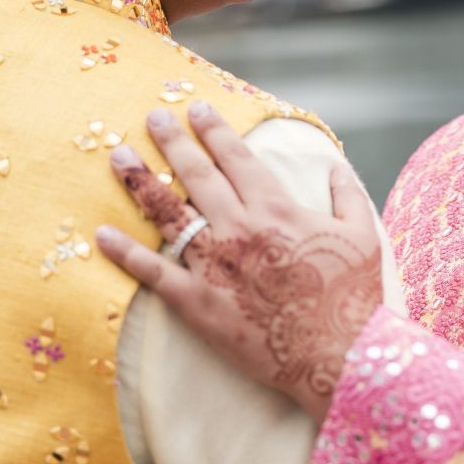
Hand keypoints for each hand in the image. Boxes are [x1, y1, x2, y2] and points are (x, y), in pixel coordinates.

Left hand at [94, 102, 383, 420]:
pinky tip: (101, 235)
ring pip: (168, 213)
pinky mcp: (198, 301)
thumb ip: (347, 195)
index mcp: (276, 208)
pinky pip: (153, 272)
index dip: (215, 131)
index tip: (197, 109)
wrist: (337, 354)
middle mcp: (239, 228)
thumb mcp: (363, 235)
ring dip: (141, 182)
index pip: (236, 158)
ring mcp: (215, 264)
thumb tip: (335, 167)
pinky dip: (125, 253)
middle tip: (152, 117)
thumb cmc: (352, 296)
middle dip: (172, 141)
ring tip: (119, 156)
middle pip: (196, 175)